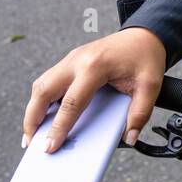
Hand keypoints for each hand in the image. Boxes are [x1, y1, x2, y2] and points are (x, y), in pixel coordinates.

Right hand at [24, 28, 166, 153]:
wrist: (145, 35)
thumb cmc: (147, 57)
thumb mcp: (151, 85)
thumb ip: (140, 113)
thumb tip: (129, 137)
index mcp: (95, 67)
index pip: (71, 103)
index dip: (58, 127)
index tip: (49, 147)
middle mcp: (77, 60)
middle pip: (43, 91)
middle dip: (32, 118)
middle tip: (30, 143)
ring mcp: (71, 58)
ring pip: (41, 84)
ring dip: (33, 108)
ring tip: (33, 132)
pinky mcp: (71, 61)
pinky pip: (49, 80)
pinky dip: (42, 98)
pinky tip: (44, 114)